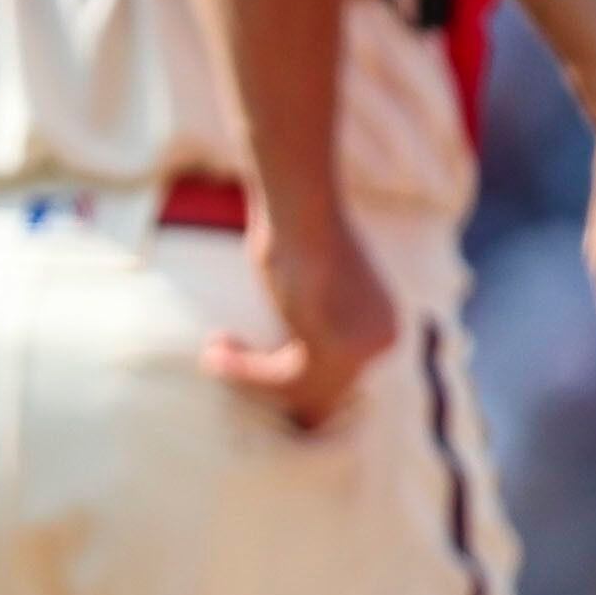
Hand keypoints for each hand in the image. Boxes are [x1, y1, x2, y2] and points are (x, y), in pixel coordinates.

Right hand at [206, 201, 398, 429]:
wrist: (300, 206)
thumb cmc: (295, 224)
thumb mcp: (311, 274)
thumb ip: (312, 311)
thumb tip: (288, 338)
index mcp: (384, 324)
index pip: (336, 373)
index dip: (279, 369)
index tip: (238, 346)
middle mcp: (384, 340)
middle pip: (320, 386)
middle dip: (262, 378)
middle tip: (217, 353)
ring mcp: (364, 347)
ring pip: (299, 388)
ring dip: (247, 376)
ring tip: (211, 354)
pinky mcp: (335, 347)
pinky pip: (286, 378)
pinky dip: (246, 371)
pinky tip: (215, 352)